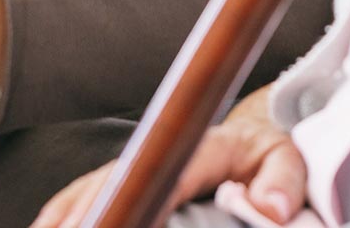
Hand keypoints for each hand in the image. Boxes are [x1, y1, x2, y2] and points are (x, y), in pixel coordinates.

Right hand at [34, 88, 304, 227]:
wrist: (250, 130)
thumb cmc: (267, 152)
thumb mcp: (290, 159)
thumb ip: (284, 181)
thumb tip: (269, 210)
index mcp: (203, 144)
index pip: (165, 172)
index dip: (143, 197)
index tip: (125, 219)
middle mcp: (157, 149)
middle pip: (111, 183)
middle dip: (90, 212)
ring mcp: (133, 162)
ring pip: (87, 190)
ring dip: (66, 216)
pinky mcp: (119, 176)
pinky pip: (78, 195)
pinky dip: (59, 214)